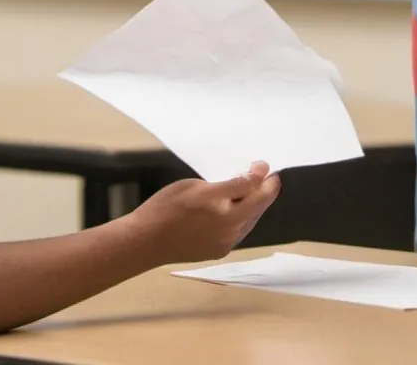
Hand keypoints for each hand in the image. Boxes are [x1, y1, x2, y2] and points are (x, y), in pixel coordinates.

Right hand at [126, 161, 279, 266]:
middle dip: (266, 190)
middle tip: (270, 177)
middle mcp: (228, 225)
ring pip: (251, 220)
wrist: (146, 241)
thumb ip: (223, 186)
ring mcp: (226, 241)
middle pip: (258, 205)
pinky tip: (240, 210)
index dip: (261, 174)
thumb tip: (246, 183)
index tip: (263, 165)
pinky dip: (244, 218)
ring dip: (257, 205)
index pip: (250, 186)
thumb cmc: (165, 206)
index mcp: (219, 204)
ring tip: (258, 192)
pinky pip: (240, 231)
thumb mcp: (193, 186)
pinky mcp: (221, 251)